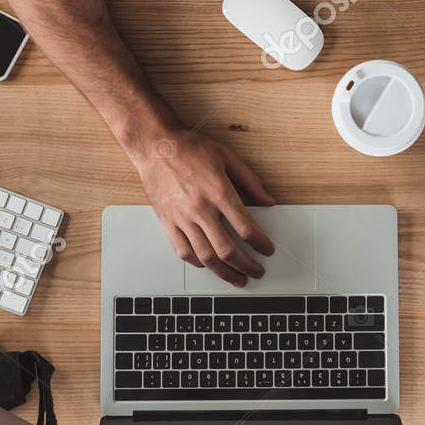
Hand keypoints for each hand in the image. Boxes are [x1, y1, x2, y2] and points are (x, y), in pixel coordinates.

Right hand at [131, 129, 275, 286]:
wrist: (155, 146)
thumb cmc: (190, 148)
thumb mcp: (228, 157)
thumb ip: (251, 181)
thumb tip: (269, 201)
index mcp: (219, 192)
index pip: (246, 228)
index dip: (261, 244)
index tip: (267, 250)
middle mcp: (201, 209)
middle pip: (227, 250)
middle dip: (247, 266)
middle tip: (257, 271)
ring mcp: (182, 219)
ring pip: (206, 257)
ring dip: (224, 272)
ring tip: (237, 278)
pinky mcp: (168, 222)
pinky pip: (183, 251)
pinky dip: (198, 263)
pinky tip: (208, 265)